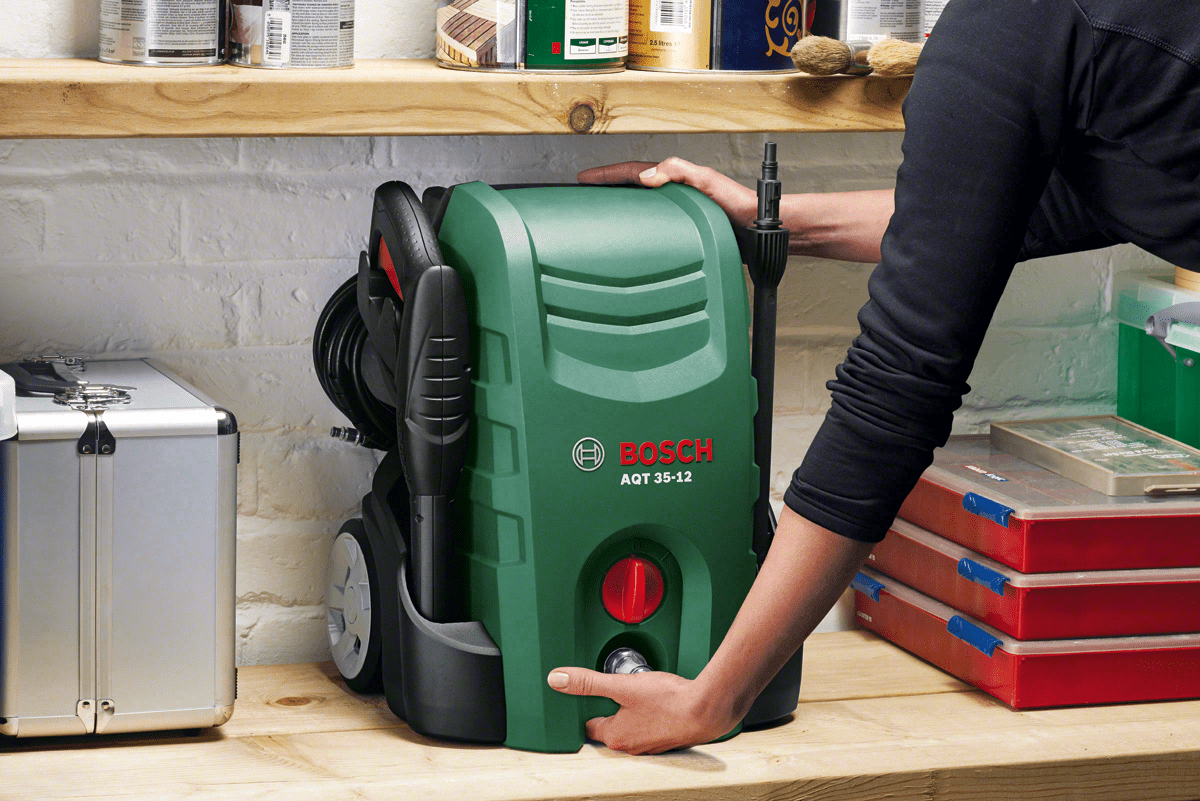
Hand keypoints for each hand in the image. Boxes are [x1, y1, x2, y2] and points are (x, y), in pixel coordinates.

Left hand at [546, 666, 736, 754]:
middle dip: (607, 707)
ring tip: (634, 691)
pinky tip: (654, 699)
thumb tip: (559, 679)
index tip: (581, 696)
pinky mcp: (666, 736)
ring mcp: (650, 744)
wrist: (708, 709)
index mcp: (615, 736)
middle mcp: (630, 745)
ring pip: (629, 724)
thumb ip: (588, 682)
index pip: (587, 725)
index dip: (583, 709)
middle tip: (610, 688)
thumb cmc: (669, 700)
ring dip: (628, 709)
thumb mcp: (622, 685)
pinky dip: (647, 712)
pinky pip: (648, 724)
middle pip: (608, 725)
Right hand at [578, 158, 757, 227]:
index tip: (585, 178)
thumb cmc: (739, 206)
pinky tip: (628, 234)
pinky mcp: (681, 227)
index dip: (607, 174)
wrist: (757, 230)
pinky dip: (634, 225)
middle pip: (631, 186)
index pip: (633, 172)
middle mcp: (673, 192)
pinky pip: (649, 223)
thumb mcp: (708, 182)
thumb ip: (679, 172)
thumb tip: (646, 176)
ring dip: (618, 204)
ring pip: (639, 205)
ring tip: (598, 210)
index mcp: (675, 177)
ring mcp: (676, 209)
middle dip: (606, 186)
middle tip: (584, 193)